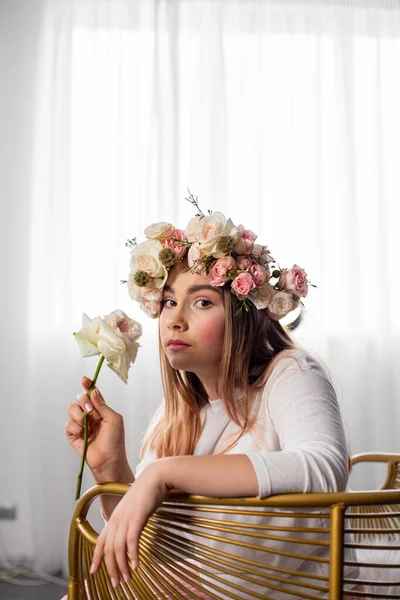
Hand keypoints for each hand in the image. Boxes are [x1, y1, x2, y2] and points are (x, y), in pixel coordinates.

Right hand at [65, 376, 128, 479]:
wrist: (109, 460)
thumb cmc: (115, 440)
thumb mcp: (113, 419)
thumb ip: (102, 405)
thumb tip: (93, 391)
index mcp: (101, 409)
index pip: (92, 394)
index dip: (88, 385)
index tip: (85, 379)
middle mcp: (90, 415)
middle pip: (80, 398)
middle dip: (83, 401)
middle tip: (90, 411)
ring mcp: (81, 424)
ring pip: (71, 409)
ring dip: (77, 414)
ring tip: (85, 424)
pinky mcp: (73, 435)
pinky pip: (68, 424)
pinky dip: (74, 427)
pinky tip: (82, 433)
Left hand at [90, 461, 169, 586]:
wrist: (156, 477)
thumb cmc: (147, 492)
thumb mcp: (134, 508)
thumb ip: (129, 521)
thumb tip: (130, 533)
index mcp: (114, 517)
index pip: (100, 540)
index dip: (97, 557)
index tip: (94, 571)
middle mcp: (117, 519)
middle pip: (109, 549)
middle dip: (111, 568)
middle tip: (117, 583)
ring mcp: (126, 518)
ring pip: (119, 548)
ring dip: (122, 566)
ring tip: (128, 578)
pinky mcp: (137, 517)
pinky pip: (132, 540)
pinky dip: (133, 554)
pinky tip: (136, 565)